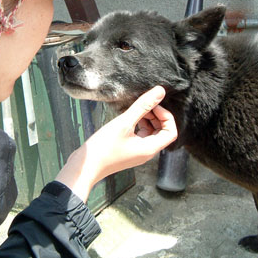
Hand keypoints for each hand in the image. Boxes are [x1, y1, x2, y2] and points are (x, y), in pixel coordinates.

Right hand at [55, 86, 177, 201]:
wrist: (85, 166)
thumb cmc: (103, 147)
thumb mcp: (124, 122)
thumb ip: (143, 106)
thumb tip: (160, 92)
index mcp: (150, 148)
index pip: (171, 132)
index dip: (166, 116)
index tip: (153, 106)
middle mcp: (147, 153)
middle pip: (162, 132)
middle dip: (157, 117)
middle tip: (144, 107)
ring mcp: (138, 153)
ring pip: (151, 134)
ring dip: (147, 120)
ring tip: (134, 111)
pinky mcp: (128, 151)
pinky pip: (140, 137)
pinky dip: (138, 126)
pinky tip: (127, 119)